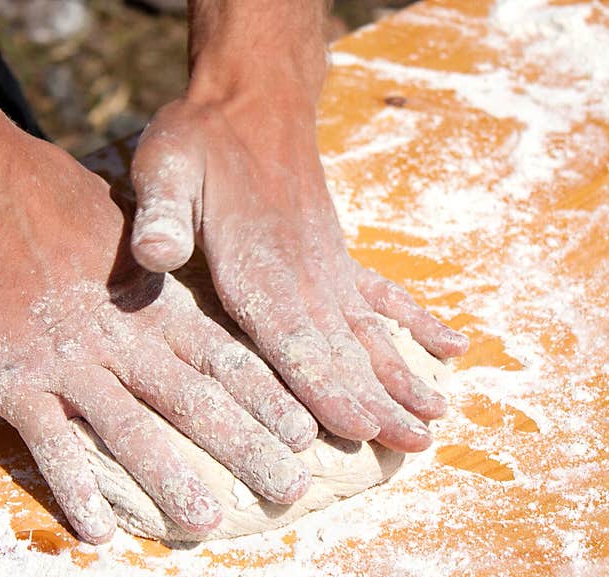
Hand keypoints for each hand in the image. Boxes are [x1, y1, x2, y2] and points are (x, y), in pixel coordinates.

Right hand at [0, 136, 314, 542]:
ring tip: (206, 521)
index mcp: (155, 306)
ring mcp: (70, 364)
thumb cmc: (54, 202)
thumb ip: (163, 266)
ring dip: (169, 478)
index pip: (225, 360)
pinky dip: (73, 487)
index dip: (267, 400)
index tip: (307, 434)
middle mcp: (124, 341)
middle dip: (246, 448)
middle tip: (290, 488)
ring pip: (129, 431)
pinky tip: (97, 531)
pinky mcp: (15, 382)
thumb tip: (192, 275)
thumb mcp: (129, 229)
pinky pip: (49, 443)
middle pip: (194, 403)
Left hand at [128, 97, 468, 452]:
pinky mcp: (338, 255)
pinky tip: (453, 347)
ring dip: (403, 375)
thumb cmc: (201, 139)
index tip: (361, 428)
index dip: (326, 386)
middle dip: (379, 401)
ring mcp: (329, 266)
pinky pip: (385, 294)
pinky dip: (418, 322)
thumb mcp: (165, 166)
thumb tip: (156, 255)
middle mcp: (303, 274)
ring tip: (438, 416)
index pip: (295, 338)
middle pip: (344, 349)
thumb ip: (163, 214)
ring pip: (372, 331)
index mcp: (258, 265)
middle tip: (417, 447)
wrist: (252, 98)